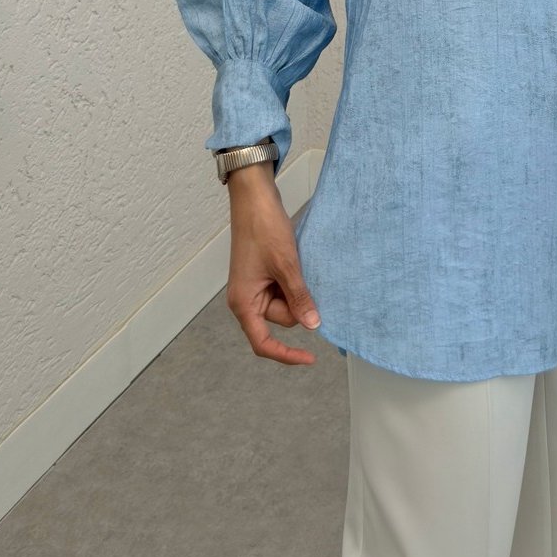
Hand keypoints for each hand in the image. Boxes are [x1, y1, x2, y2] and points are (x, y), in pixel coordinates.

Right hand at [226, 172, 322, 364]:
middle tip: (298, 272)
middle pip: (280, 320)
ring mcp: (253, 288)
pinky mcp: (261, 277)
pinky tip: (295, 264)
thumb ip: (299, 298)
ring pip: (284, 304)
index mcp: (244, 303)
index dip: (287, 355)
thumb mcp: (286, 265)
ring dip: (296, 290)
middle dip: (296, 303)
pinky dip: (293, 283)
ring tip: (295, 263)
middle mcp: (245, 300)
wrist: (255, 199)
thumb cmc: (264, 229)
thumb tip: (313, 326)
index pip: (263, 343)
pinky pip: (283, 291)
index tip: (310, 358)